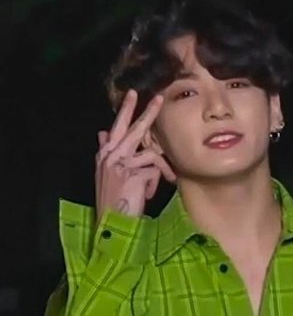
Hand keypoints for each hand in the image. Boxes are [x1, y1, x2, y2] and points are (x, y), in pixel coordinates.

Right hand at [95, 90, 175, 222]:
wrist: (112, 221)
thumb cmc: (114, 198)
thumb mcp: (107, 174)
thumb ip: (105, 152)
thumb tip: (101, 132)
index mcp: (105, 154)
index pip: (116, 127)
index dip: (125, 110)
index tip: (134, 94)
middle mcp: (110, 155)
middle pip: (133, 129)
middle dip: (148, 112)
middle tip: (160, 98)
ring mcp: (121, 163)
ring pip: (150, 152)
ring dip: (163, 168)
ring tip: (168, 178)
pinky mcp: (132, 174)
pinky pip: (154, 170)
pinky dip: (156, 182)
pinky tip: (149, 194)